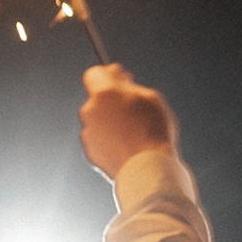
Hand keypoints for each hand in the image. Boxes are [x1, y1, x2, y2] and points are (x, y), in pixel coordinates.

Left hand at [78, 64, 178, 178]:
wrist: (147, 168)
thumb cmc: (153, 132)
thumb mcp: (150, 98)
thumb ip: (129, 85)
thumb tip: (117, 78)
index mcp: (104, 93)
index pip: (94, 73)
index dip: (108, 74)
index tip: (120, 78)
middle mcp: (90, 110)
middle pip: (96, 98)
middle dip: (111, 100)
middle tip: (133, 108)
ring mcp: (88, 132)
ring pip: (97, 119)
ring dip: (110, 120)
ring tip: (133, 131)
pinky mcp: (90, 151)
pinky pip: (98, 138)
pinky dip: (109, 139)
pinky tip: (127, 145)